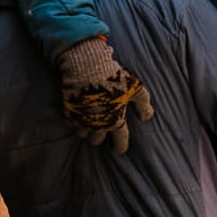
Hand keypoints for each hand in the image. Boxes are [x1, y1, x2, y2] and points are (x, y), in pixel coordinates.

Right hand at [58, 36, 153, 155]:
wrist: (88, 66)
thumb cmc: (115, 77)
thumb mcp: (136, 88)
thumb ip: (143, 104)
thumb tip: (147, 117)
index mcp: (116, 122)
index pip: (120, 143)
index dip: (120, 148)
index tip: (118, 149)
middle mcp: (98, 125)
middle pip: (97, 141)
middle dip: (100, 136)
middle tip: (101, 127)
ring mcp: (82, 120)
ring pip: (83, 134)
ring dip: (86, 129)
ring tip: (89, 121)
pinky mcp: (69, 113)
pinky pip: (72, 124)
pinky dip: (76, 121)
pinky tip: (79, 113)